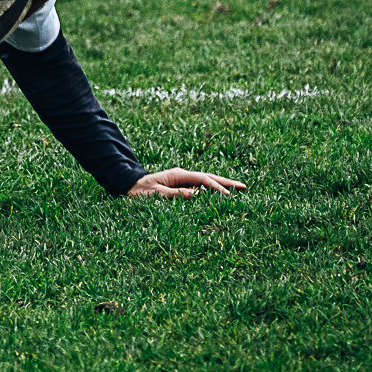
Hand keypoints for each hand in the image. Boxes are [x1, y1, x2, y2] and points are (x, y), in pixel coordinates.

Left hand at [127, 167, 247, 197]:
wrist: (128, 187)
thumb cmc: (139, 192)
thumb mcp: (154, 194)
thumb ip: (174, 194)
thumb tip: (194, 195)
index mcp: (178, 175)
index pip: (203, 180)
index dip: (217, 187)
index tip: (229, 196)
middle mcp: (182, 175)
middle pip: (208, 177)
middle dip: (226, 183)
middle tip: (244, 187)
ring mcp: (182, 180)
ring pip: (206, 182)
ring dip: (221, 186)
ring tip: (238, 190)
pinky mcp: (180, 186)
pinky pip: (200, 188)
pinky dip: (211, 190)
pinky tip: (220, 195)